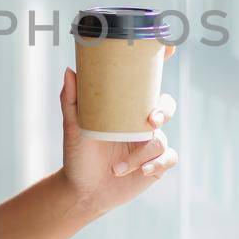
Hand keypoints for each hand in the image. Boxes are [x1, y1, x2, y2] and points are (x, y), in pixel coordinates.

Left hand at [58, 44, 179, 216]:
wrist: (82, 190)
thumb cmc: (78, 154)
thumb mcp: (73, 127)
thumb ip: (71, 100)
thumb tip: (70, 70)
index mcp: (126, 107)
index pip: (148, 82)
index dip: (162, 62)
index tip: (168, 48)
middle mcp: (142, 122)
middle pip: (165, 105)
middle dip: (163, 109)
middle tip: (150, 120)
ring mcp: (150, 143)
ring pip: (160, 138)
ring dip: (141, 153)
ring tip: (118, 167)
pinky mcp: (156, 165)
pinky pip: (168, 159)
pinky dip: (156, 165)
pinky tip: (142, 172)